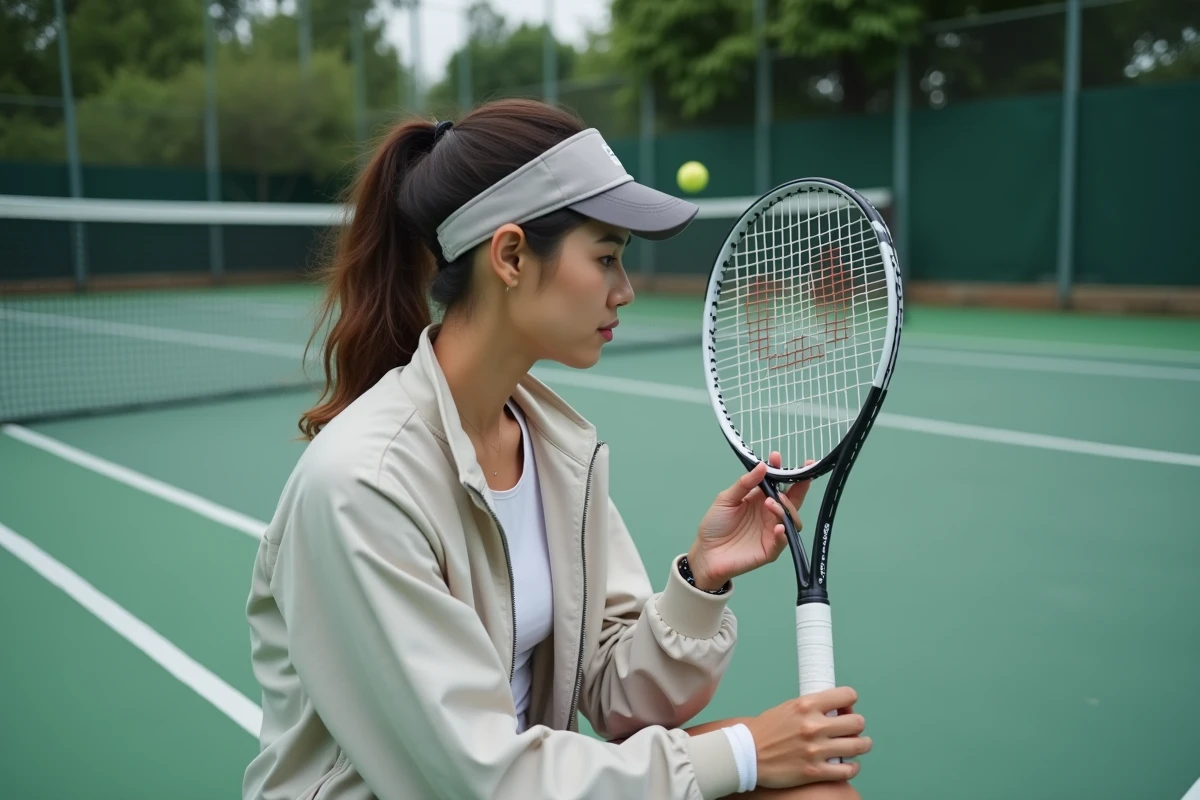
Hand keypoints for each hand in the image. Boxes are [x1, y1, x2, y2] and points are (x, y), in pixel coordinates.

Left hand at [687, 452, 813, 589]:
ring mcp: (772, 532)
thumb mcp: (726, 499)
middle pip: (792, 500)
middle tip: (787, 484)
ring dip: (786, 510)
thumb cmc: (715, 525)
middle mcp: (770, 514)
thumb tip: (762, 466)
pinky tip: (779, 527)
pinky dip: (784, 534)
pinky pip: (783, 541)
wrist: (706, 553)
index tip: (779, 458)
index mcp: (760, 499)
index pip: (779, 484)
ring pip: (792, 519)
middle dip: (798, 489)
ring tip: (771, 504)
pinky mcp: (770, 549)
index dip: (784, 471)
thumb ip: (744, 484)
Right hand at [747, 687, 870, 787]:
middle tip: (852, 729)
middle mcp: (814, 726)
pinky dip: (853, 767)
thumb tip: (834, 710)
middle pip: (857, 722)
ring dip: (862, 745)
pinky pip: (848, 770)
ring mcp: (816, 750)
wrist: (746, 755)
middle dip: (857, 725)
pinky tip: (848, 764)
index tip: (847, 707)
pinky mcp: (815, 771)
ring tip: (859, 745)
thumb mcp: (787, 708)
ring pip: (858, 745)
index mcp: (806, 705)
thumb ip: (811, 707)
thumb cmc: (765, 732)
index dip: (850, 701)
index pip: (847, 695)